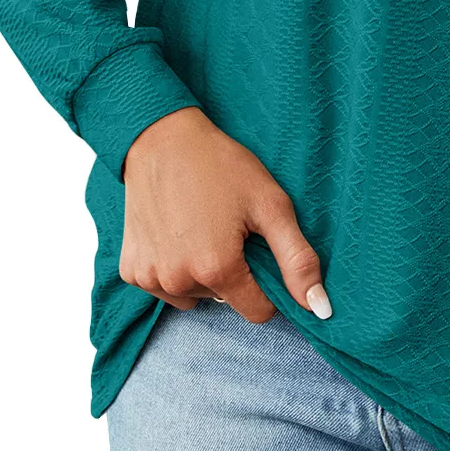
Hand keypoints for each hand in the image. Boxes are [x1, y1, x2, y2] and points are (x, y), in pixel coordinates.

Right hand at [119, 106, 331, 324]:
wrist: (161, 138)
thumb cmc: (220, 165)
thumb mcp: (270, 204)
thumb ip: (297, 260)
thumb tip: (319, 309)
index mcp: (217, 269)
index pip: (258, 312)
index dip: (266, 284)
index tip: (257, 250)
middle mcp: (179, 281)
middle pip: (225, 300)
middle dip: (232, 272)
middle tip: (226, 228)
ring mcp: (150, 278)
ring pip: (194, 296)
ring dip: (200, 273)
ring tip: (200, 228)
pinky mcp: (130, 270)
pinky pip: (163, 287)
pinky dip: (172, 267)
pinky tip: (174, 232)